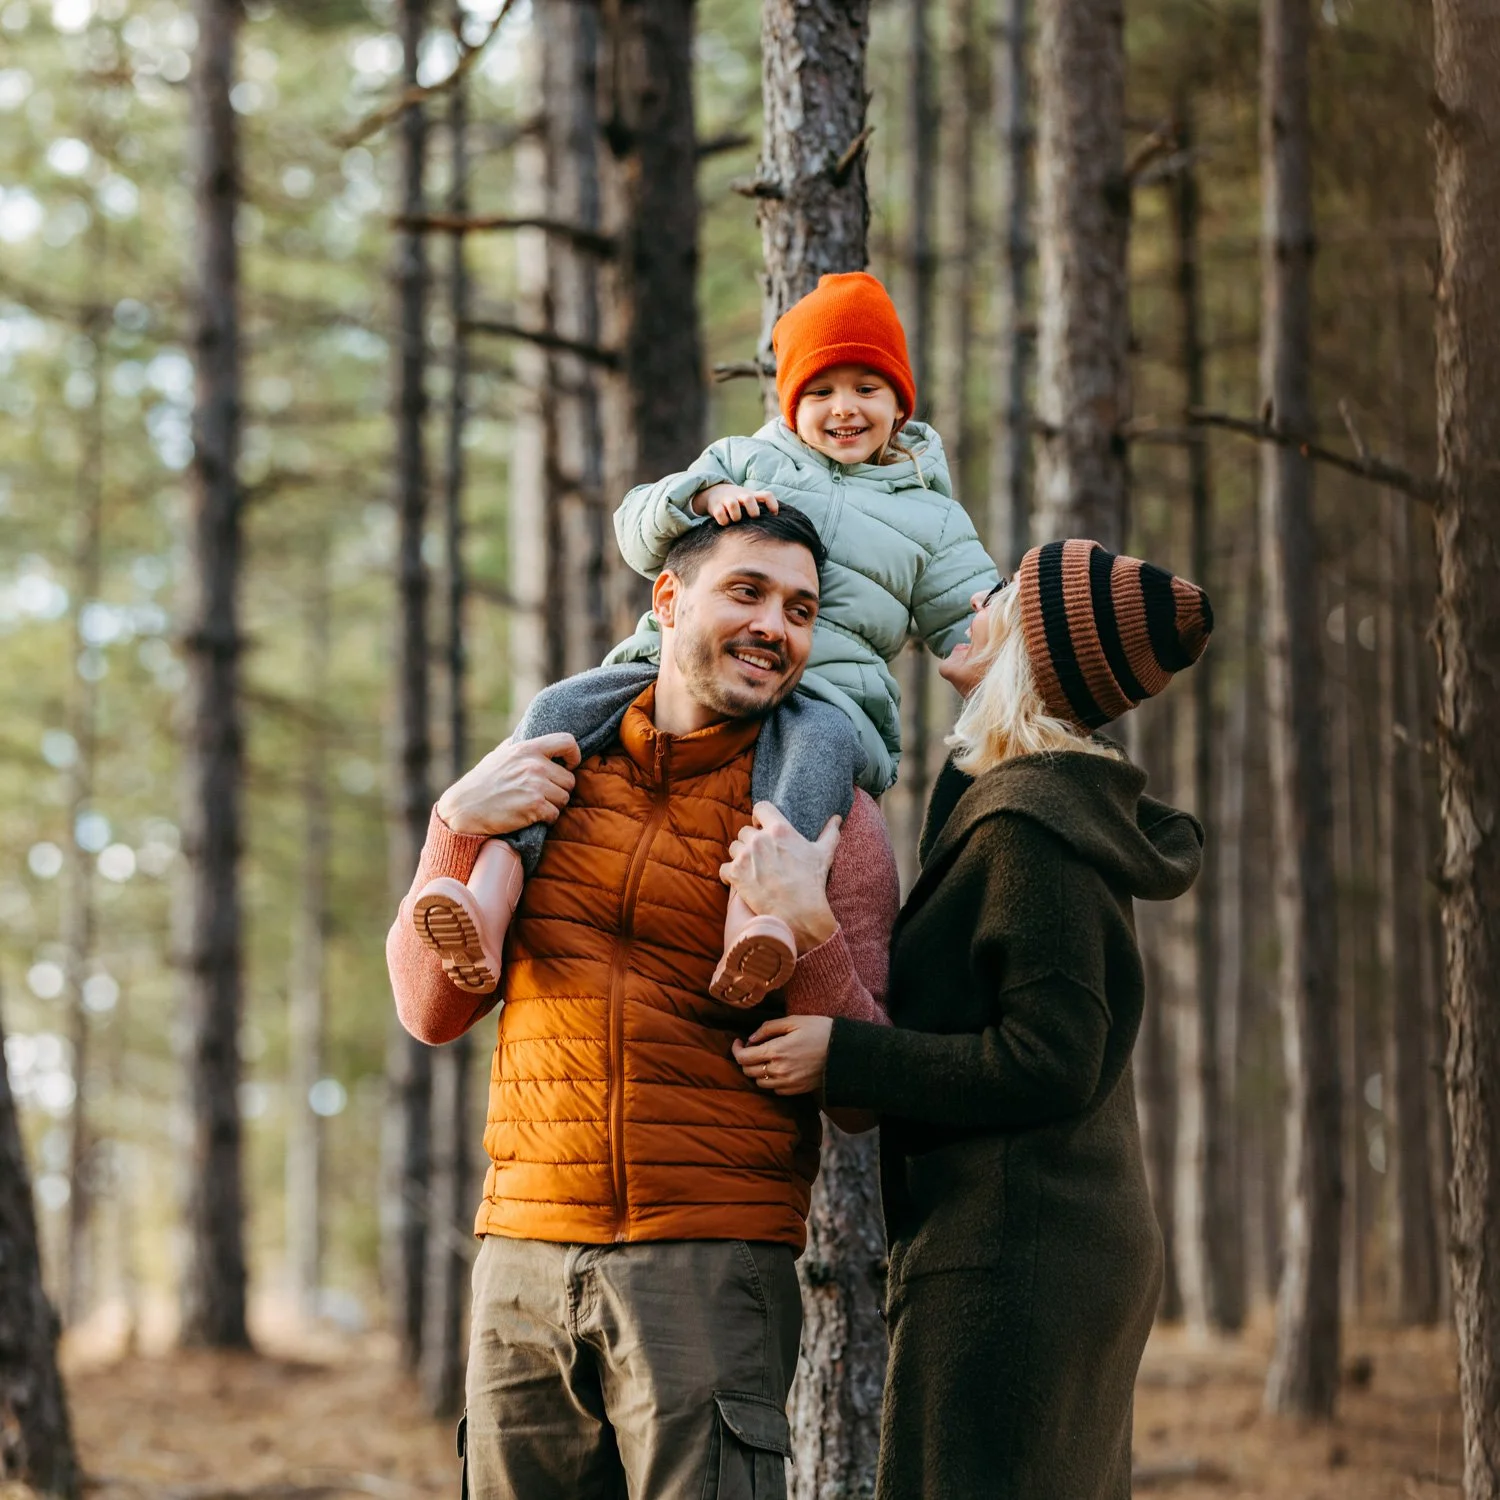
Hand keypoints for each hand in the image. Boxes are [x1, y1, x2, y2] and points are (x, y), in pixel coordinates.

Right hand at [435, 733, 580, 835]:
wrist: (464, 808)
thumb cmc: (482, 782)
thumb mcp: (500, 755)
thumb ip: (522, 747)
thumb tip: (539, 739)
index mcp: (527, 748)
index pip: (567, 742)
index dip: (573, 756)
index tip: (567, 766)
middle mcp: (534, 765)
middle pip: (569, 779)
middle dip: (559, 790)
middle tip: (540, 795)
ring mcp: (535, 785)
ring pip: (564, 798)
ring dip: (553, 806)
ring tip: (533, 805)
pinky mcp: (534, 806)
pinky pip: (555, 815)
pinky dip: (546, 819)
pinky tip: (529, 816)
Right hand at [691, 482, 779, 524]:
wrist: (714, 492)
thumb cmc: (738, 501)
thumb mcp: (750, 499)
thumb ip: (761, 507)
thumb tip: (776, 522)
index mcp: (751, 495)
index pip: (766, 495)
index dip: (773, 505)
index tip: (774, 515)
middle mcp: (740, 496)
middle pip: (749, 499)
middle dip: (753, 511)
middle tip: (752, 519)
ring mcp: (727, 500)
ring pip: (733, 505)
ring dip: (736, 516)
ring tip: (736, 520)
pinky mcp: (715, 506)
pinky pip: (720, 514)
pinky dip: (724, 521)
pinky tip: (725, 523)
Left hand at [720, 803, 840, 952]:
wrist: (800, 912)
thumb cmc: (812, 882)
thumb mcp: (823, 854)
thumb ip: (830, 833)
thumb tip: (837, 819)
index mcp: (780, 829)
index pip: (760, 808)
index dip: (759, 817)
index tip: (762, 827)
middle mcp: (760, 839)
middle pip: (744, 831)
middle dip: (750, 842)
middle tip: (761, 856)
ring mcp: (745, 856)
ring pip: (733, 848)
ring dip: (740, 857)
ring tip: (753, 870)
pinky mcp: (735, 874)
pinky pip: (723, 868)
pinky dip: (730, 875)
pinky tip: (742, 883)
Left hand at [733, 1015, 833, 1095]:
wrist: (843, 1051)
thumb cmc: (819, 1031)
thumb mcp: (793, 1021)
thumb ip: (768, 1028)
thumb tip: (750, 1039)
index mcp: (776, 1051)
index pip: (743, 1058)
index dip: (736, 1050)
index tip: (738, 1042)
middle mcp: (778, 1071)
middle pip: (748, 1071)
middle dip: (745, 1060)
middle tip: (752, 1048)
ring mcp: (787, 1083)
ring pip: (759, 1083)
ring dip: (757, 1071)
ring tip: (765, 1058)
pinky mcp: (796, 1090)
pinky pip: (774, 1089)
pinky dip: (771, 1080)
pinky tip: (778, 1068)